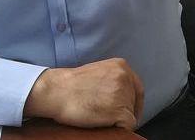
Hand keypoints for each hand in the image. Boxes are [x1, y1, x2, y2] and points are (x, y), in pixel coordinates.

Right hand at [23, 58, 143, 129]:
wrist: (57, 91)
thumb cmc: (71, 85)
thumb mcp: (99, 72)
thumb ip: (113, 79)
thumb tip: (123, 94)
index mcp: (121, 66)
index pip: (137, 88)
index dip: (134, 103)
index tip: (130, 112)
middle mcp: (125, 77)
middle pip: (134, 101)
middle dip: (125, 110)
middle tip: (109, 116)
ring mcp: (123, 94)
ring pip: (131, 114)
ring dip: (119, 119)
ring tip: (101, 117)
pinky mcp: (120, 110)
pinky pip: (128, 125)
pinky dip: (118, 128)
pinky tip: (104, 124)